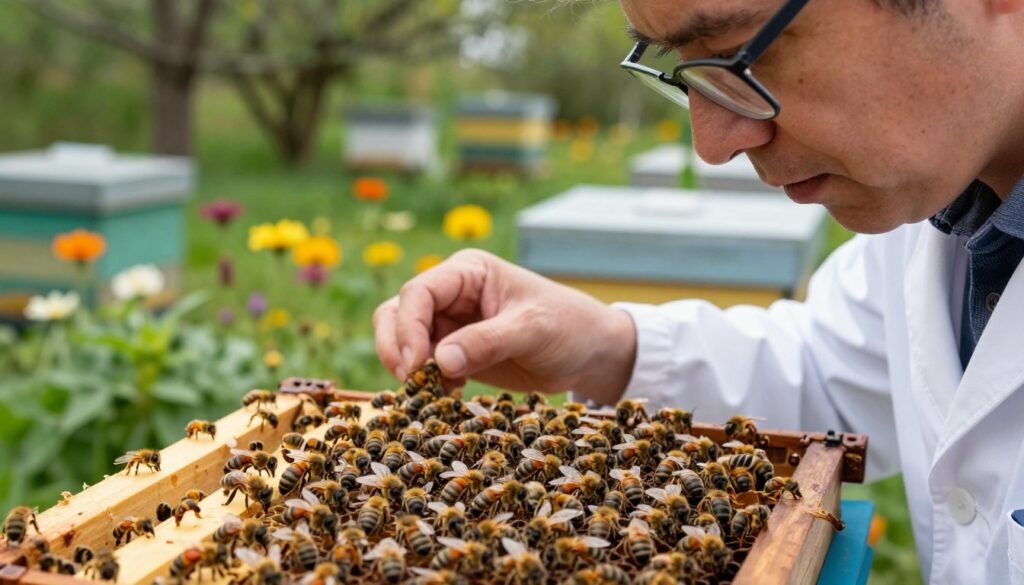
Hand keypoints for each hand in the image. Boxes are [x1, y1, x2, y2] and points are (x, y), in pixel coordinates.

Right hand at [373, 249, 636, 401]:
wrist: (590, 352)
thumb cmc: (568, 328)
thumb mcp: (532, 331)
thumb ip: (487, 342)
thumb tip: (438, 361)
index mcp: (468, 272)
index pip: (419, 293)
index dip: (408, 327)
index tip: (415, 365)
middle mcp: (452, 293)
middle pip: (398, 313)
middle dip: (397, 347)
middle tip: (411, 383)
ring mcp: (450, 323)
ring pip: (402, 339)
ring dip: (407, 366)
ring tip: (430, 391)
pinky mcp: (455, 352)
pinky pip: (422, 365)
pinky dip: (424, 381)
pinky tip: (448, 394)